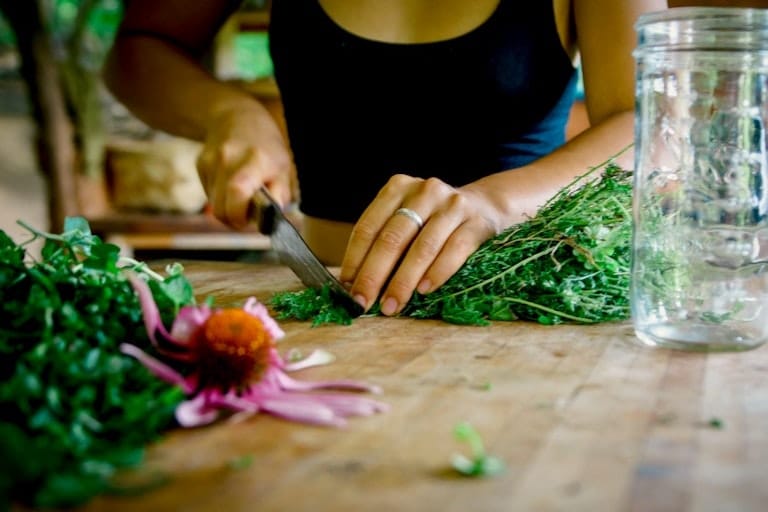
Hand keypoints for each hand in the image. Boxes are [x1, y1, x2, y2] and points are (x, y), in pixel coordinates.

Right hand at [197, 102, 293, 228]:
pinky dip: (220, 196)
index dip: (241, 216)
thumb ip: (279, 195)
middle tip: (246, 214)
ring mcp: (211, 161)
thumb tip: (271, 220)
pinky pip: (208, 193)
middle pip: (220, 209)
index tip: (250, 220)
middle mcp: (229, 159)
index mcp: (255, 160)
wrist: (238, 117)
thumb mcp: (283, 168)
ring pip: (214, 204)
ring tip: (241, 196)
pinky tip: (230, 183)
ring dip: (227, 208)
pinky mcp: (200, 163)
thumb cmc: (267, 148)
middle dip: (233, 219)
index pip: (237, 193)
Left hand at [339, 174, 507, 315]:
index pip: (368, 227)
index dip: (355, 260)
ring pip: (422, 248)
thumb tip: (354, 283)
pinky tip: (424, 291)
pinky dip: (437, 272)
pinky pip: (454, 250)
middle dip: (374, 275)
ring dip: (403, 281)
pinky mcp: (477, 223)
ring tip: (392, 305)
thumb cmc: (434, 222)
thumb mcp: (407, 220)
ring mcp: (453, 205)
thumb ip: (383, 242)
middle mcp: (425, 192)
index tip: (347, 289)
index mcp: (398, 188)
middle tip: (363, 302)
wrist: (486, 206)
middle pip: (392, 238)